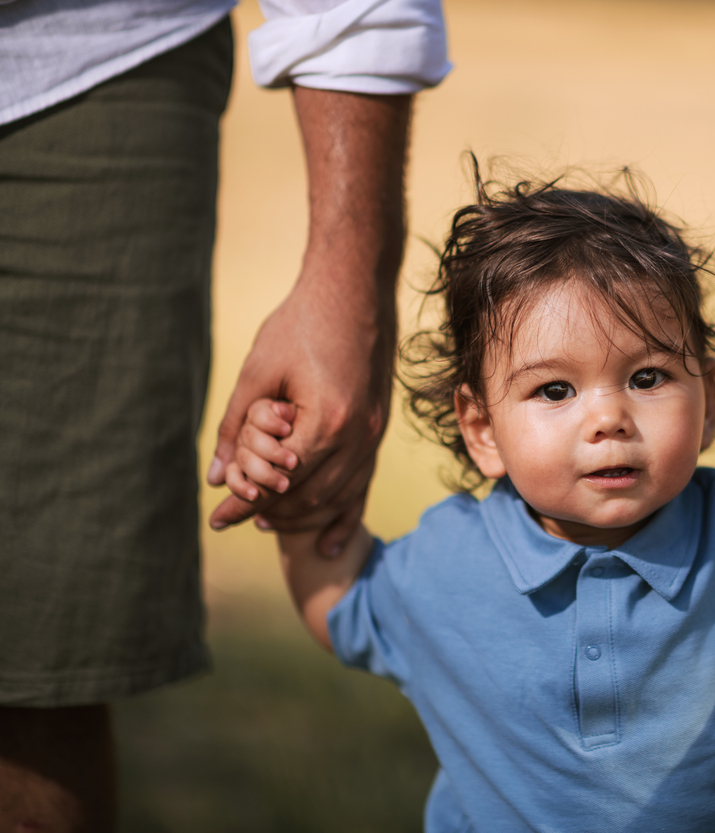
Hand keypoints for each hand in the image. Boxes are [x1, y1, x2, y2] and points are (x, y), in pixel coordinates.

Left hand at [207, 276, 392, 554]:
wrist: (355, 289)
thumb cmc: (302, 323)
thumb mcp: (258, 371)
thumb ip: (236, 427)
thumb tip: (216, 477)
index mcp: (327, 421)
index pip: (281, 482)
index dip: (246, 505)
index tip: (217, 519)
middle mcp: (358, 435)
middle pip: (311, 497)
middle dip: (271, 515)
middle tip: (236, 524)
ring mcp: (374, 434)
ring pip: (339, 496)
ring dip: (304, 517)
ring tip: (270, 525)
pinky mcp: (379, 428)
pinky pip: (363, 484)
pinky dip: (344, 513)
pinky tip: (329, 540)